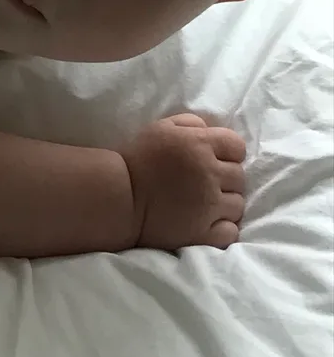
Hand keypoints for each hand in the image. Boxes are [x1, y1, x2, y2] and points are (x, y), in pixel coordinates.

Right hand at [121, 113, 245, 249]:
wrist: (116, 198)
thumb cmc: (136, 160)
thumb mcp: (159, 128)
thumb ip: (190, 123)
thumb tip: (210, 129)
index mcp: (199, 145)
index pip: (237, 146)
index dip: (228, 153)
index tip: (214, 159)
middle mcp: (209, 174)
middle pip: (239, 177)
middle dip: (225, 179)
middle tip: (204, 183)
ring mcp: (208, 206)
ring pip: (237, 205)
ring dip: (225, 204)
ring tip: (204, 205)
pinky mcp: (202, 233)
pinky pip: (230, 231)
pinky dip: (222, 228)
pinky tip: (207, 223)